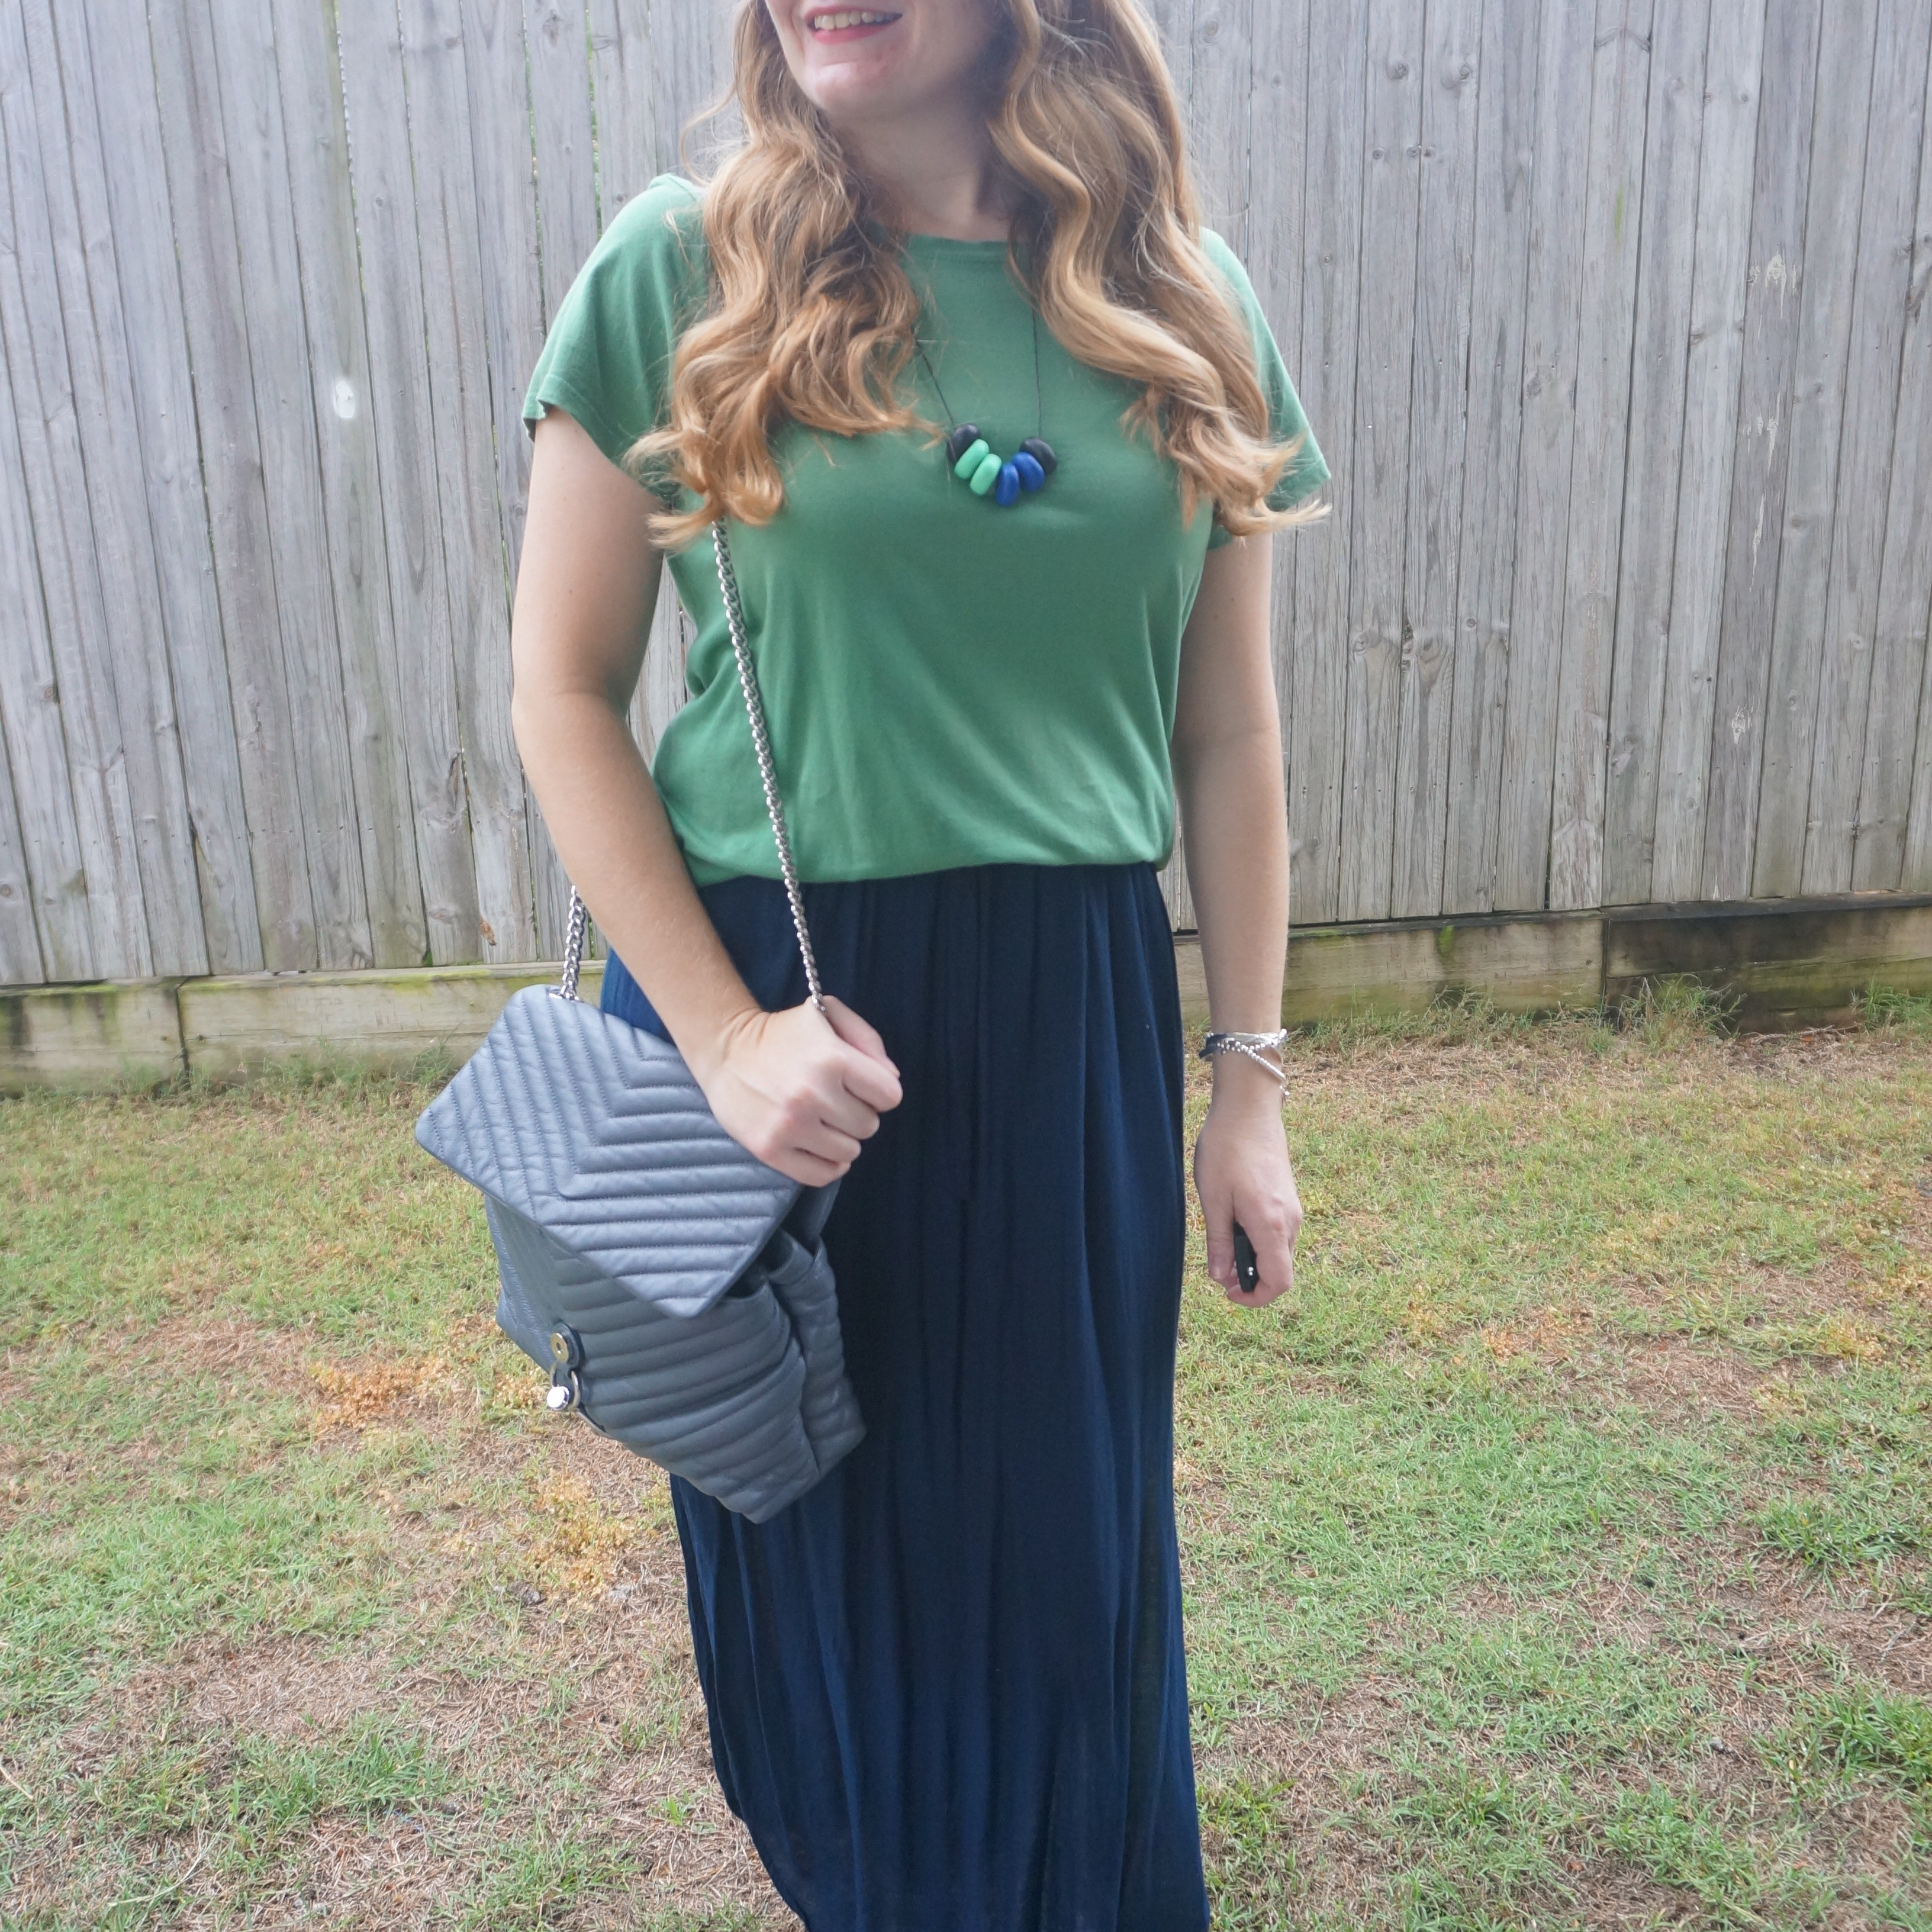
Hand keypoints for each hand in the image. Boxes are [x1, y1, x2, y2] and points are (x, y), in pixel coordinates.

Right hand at [695, 995, 902, 1186]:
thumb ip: (869, 1040)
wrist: (725, 1050)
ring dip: (842, 1138)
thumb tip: (892, 1079)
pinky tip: (820, 1145)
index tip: (859, 1084)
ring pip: (849, 1152)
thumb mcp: (828, 1014)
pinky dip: (828, 1165)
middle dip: (857, 1112)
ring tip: (822, 1119)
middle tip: (834, 1100)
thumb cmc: (784, 1033)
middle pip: (869, 1126)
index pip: (890, 1096)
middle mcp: (812, 1094)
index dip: (879, 1089)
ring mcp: (789, 1126)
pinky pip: (821, 1175)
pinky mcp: (770, 1149)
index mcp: (832, 1058)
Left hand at [1192, 1058, 1301, 1306]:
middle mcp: (1291, 1221)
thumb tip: (1221, 1277)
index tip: (1228, 1292)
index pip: (1278, 1282)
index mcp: (1272, 1225)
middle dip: (1251, 1279)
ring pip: (1280, 1251)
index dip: (1255, 1298)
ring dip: (1255, 1258)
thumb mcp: (1213, 1199)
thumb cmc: (1227, 1149)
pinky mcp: (1289, 1197)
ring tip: (1224, 1240)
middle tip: (1219, 1269)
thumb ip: (1219, 1242)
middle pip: (1281, 1270)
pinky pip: (1280, 1233)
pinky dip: (1261, 1241)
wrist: (1249, 1107)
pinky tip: (1235, 1222)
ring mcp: (1294, 1208)